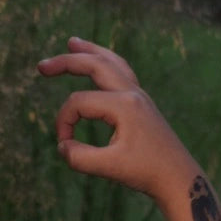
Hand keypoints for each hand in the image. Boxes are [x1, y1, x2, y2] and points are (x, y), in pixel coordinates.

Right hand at [38, 38, 195, 201]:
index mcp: (124, 105)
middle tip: (41, 66)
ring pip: (112, 62)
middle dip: (67, 62)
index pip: (78, 103)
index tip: (64, 145)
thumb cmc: (147, 172)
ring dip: (91, 51)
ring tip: (72, 41)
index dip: (63, 123)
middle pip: (96, 64)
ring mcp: (139, 96)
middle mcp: (132, 93)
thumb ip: (79, 158)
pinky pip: (122, 72)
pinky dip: (106, 62)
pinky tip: (99, 63)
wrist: (179, 178)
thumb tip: (62, 145)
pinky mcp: (142, 103)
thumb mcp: (109, 168)